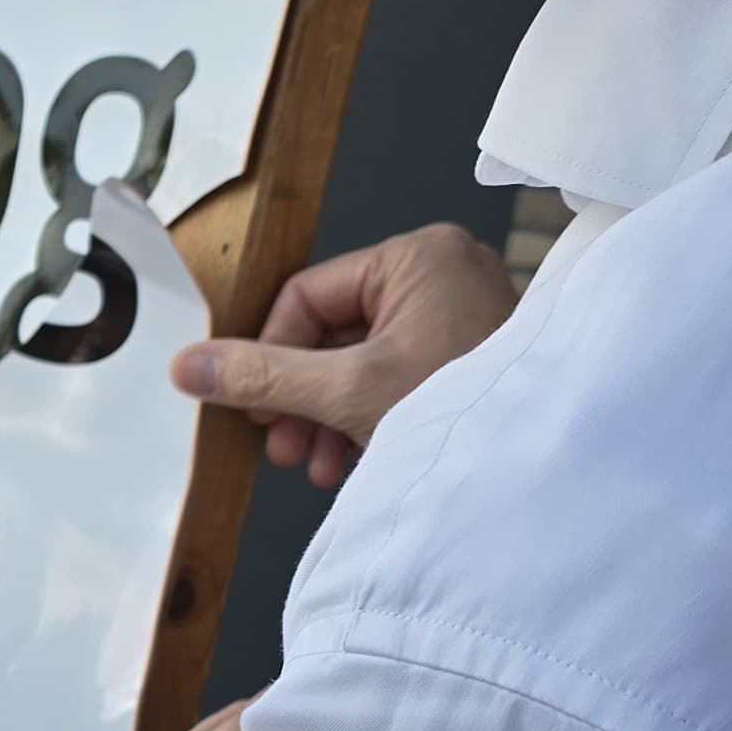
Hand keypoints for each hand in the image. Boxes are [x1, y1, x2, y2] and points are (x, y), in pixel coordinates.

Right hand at [169, 222, 516, 486]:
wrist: (541, 473)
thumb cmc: (464, 412)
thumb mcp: (347, 392)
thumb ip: (263, 377)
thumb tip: (190, 367)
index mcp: (419, 257)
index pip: (308, 295)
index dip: (271, 354)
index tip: (255, 406)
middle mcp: (444, 275)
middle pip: (333, 333)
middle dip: (302, 399)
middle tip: (284, 445)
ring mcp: (461, 317)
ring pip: (361, 363)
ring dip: (328, 417)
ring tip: (318, 464)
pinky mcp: (469, 359)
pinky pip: (396, 379)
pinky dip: (366, 419)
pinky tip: (352, 460)